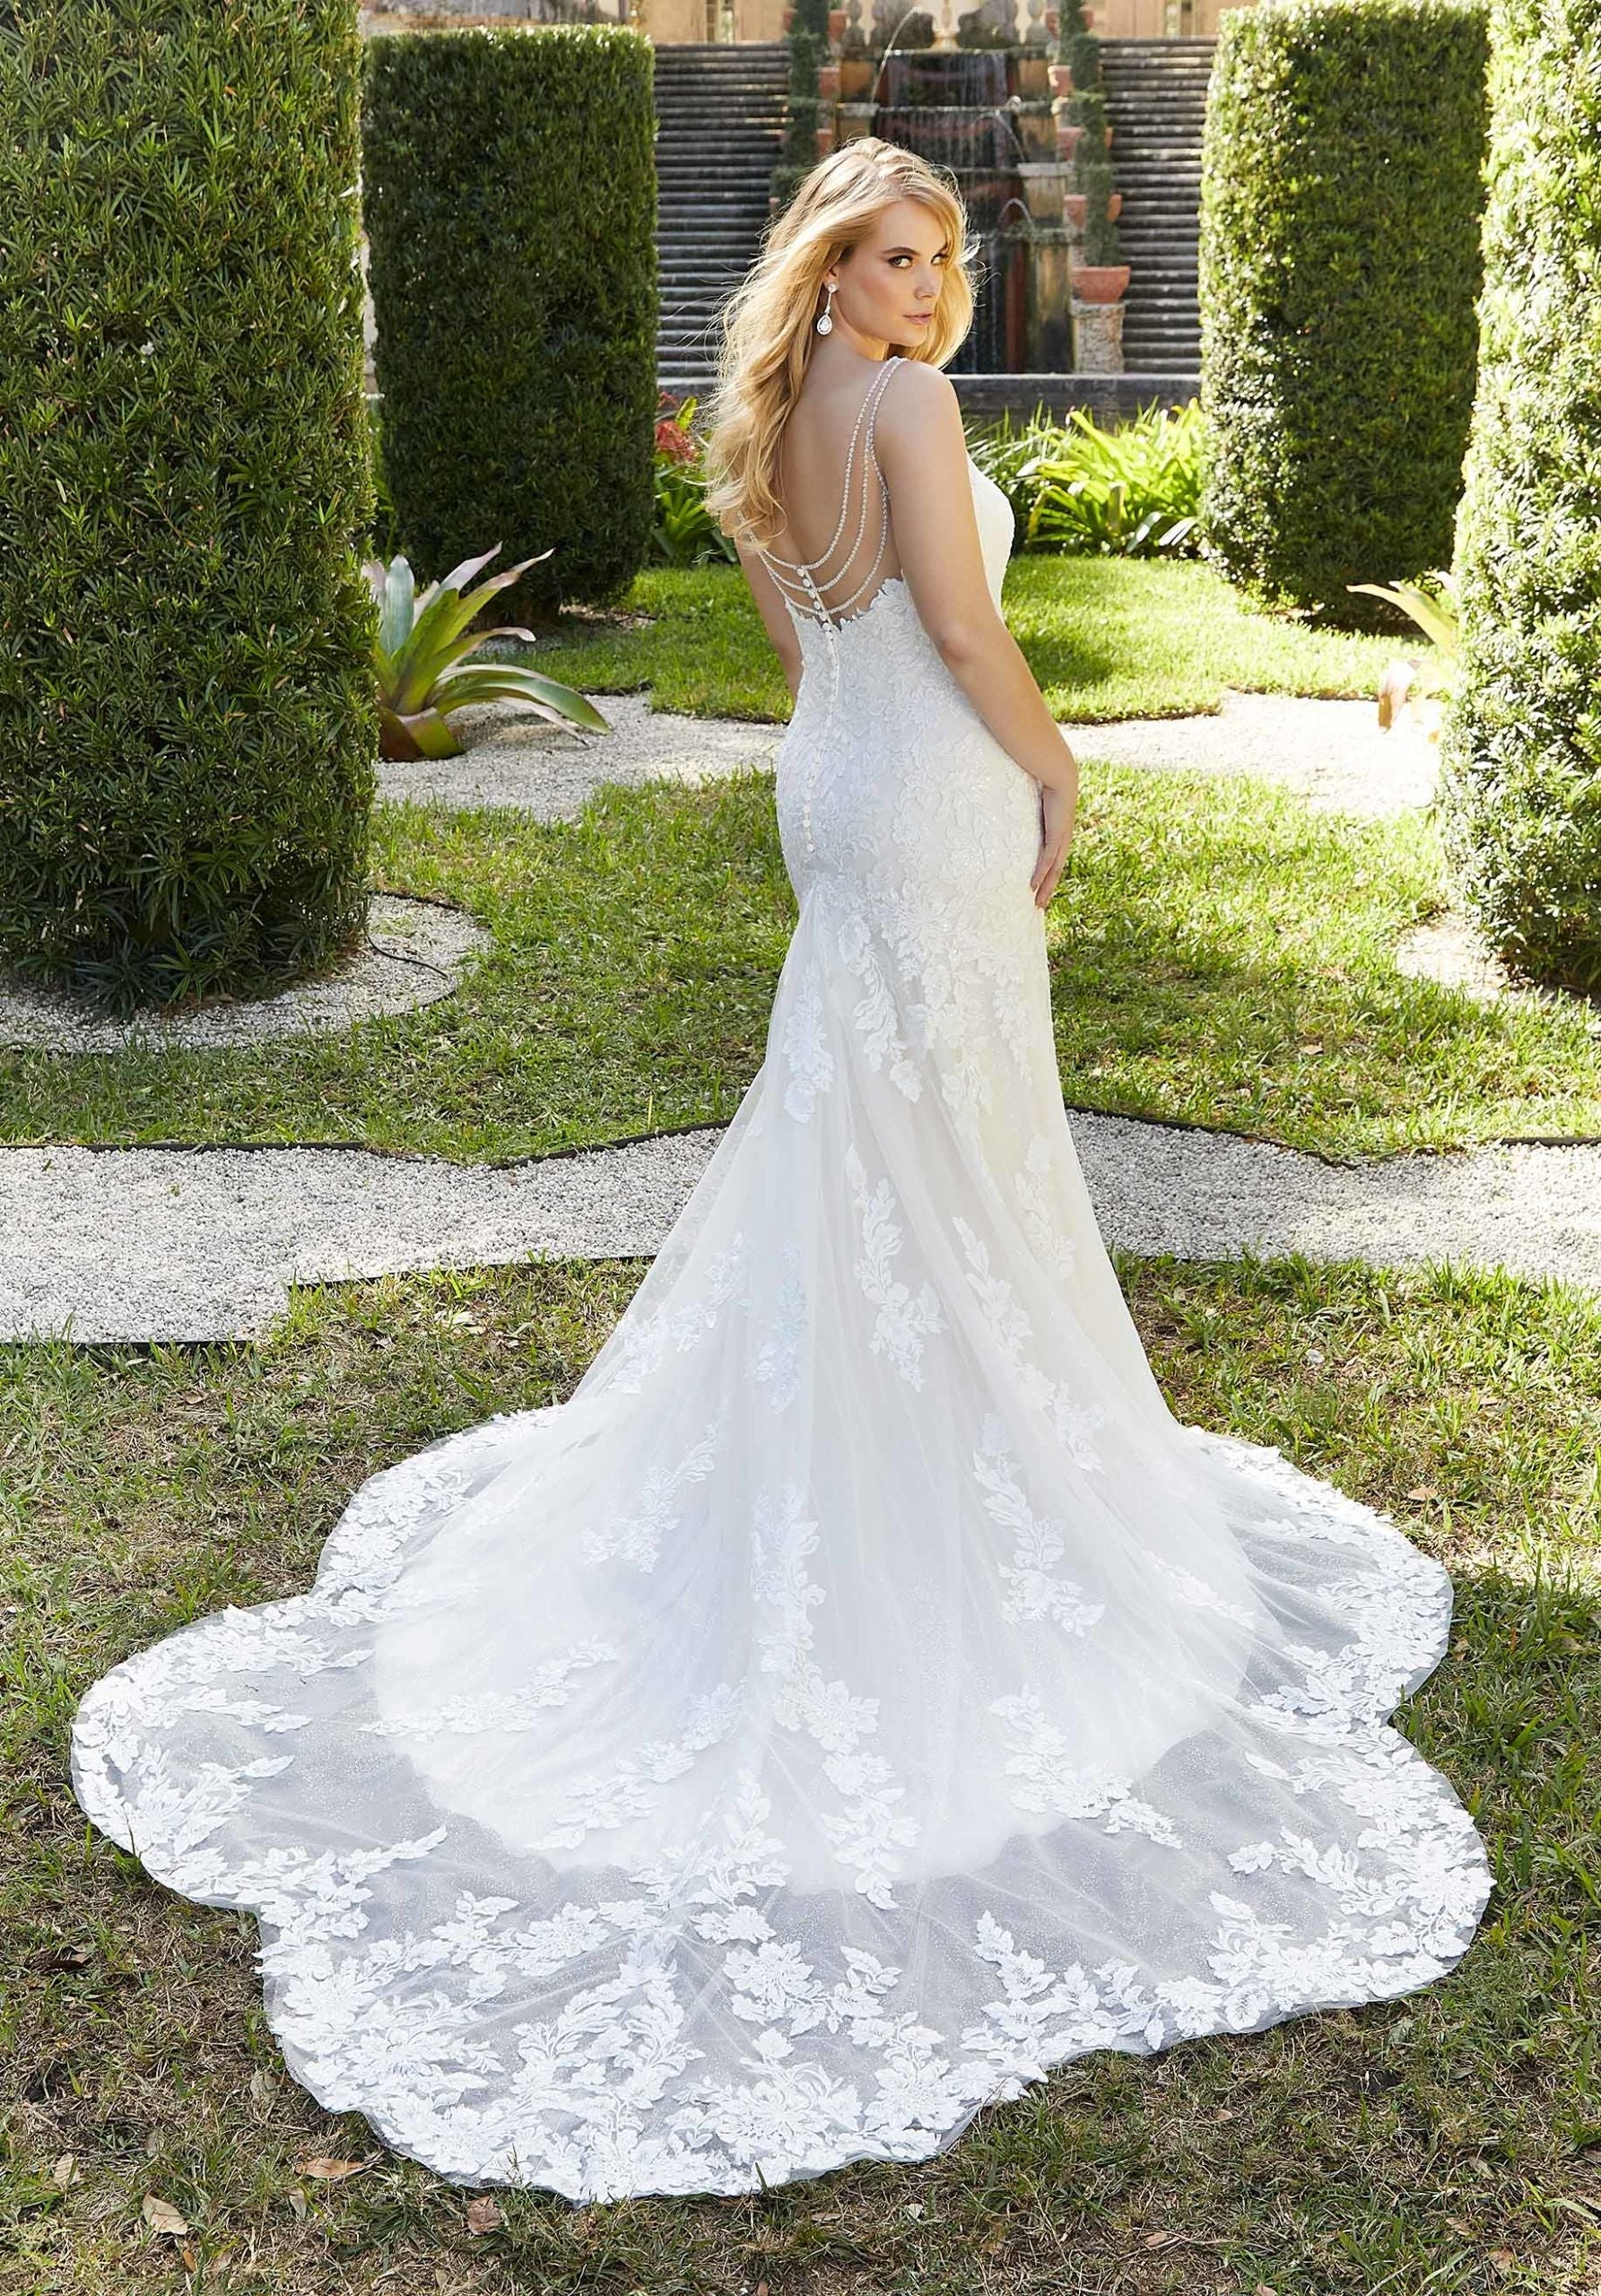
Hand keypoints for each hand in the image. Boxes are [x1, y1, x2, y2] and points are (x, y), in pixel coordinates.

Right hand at [1030, 780, 1075, 908]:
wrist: (1061, 776)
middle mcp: (1063, 840)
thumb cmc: (1049, 786)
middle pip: (1056, 871)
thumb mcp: (1039, 803)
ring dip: (1046, 888)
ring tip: (1038, 903)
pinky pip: (1047, 859)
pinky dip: (1041, 874)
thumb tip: (1021, 809)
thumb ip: (1032, 811)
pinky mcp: (1056, 835)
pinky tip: (1033, 886)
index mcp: (1060, 834)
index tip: (1040, 890)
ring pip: (1054, 870)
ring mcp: (1061, 839)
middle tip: (1039, 905)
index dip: (1048, 877)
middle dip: (1048, 890)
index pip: (1055, 861)